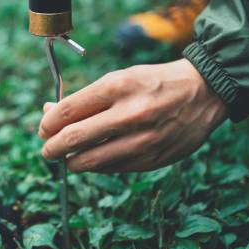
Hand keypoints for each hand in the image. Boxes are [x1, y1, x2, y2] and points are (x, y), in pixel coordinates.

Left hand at [38, 59, 226, 172]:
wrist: (204, 93)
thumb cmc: (154, 83)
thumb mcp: (120, 79)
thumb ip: (85, 99)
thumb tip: (48, 112)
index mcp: (117, 86)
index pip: (66, 111)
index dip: (47, 123)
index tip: (44, 129)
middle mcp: (128, 114)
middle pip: (71, 139)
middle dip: (50, 148)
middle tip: (47, 150)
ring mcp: (140, 140)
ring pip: (88, 162)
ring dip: (70, 162)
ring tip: (68, 157)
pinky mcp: (150, 160)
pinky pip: (110, 169)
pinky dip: (96, 166)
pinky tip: (95, 157)